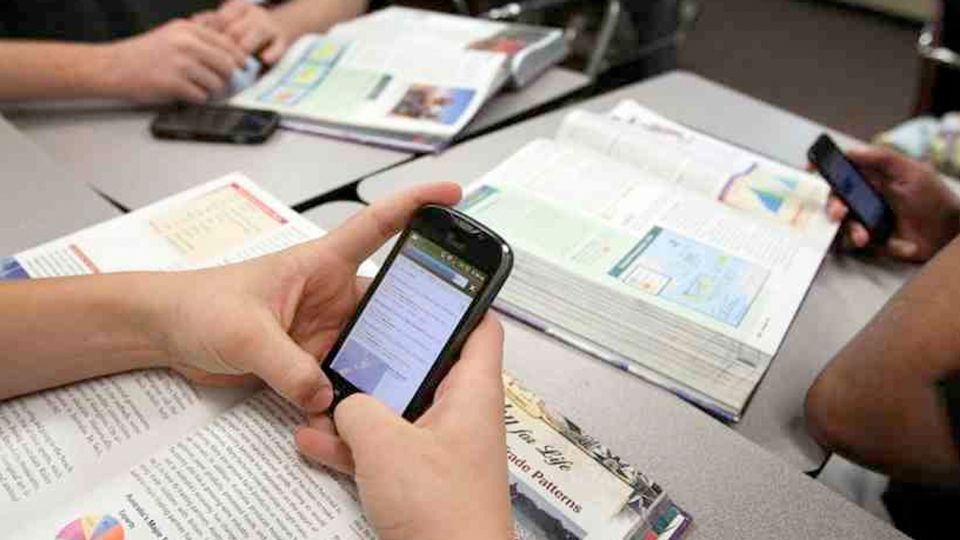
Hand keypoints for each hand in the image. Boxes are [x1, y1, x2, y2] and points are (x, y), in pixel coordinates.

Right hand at [101, 19, 245, 102]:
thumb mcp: (171, 35)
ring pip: (217, 83)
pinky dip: (197, 98)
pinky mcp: (174, 83)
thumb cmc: (143, 54)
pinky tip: (185, 93)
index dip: (238, 58)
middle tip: (221, 83)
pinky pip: (202, 96)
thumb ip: (198, 40)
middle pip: (228, 65)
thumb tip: (231, 54)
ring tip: (197, 87)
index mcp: (188, 29)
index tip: (242, 67)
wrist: (113, 67)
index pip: (227, 45)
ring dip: (211, 90)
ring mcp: (180, 63)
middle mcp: (186, 43)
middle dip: (227, 77)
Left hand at [157, 182, 461, 412]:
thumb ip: (287, 365)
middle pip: (389, 302)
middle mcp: (331, 296)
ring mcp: (323, 330)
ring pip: (371, 347)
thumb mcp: (244, 331)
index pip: (377, 226)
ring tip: (408, 389)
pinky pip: (343, 378)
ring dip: (384, 367)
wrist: (164, 334)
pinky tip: (361, 416)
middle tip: (447, 342)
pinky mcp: (309, 361)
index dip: (415, 205)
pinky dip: (352, 396)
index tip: (452, 195)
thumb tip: (326, 397)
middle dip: (417, 319)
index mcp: (320, 263)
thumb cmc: (198, 304)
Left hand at [199, 0, 290, 64]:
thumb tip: (191, 21)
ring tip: (236, 66)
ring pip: (257, 34)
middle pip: (237, 28)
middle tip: (214, 62)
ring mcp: (270, 28)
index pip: (221, 18)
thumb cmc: (246, 28)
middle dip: (226, 46)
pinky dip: (272, 53)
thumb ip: (211, 21)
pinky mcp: (283, 41)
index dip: (211, 33)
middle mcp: (255, 15)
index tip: (201, 48)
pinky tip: (264, 60)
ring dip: (245, 49)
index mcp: (239, 7)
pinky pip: (278, 47)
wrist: (282, 25)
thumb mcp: (229, 19)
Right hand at [296, 314, 512, 539]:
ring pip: (396, 408)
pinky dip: (352, 444)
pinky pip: (383, 448)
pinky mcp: (419, 479)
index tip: (424, 284)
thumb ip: (358, 409)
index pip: (481, 327)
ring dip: (357, 404)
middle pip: (424, 365)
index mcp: (472, 391)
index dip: (458, 300)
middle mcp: (459, 414)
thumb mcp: (385, 444)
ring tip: (319, 393)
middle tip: (349, 338)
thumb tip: (344, 404)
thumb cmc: (444, 512)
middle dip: (381, 356)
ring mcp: (438, 448)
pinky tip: (314, 440)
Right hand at [824, 146, 959, 260]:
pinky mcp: (868, 241)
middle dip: (832, 205)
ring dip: (848, 230)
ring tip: (863, 237)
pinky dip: (858, 243)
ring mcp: (865, 219)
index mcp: (872, 178)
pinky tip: (874, 242)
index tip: (810, 171)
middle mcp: (864, 197)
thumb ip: (882, 159)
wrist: (948, 235)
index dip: (824, 170)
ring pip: (840, 223)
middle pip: (834, 198)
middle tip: (838, 213)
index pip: (842, 171)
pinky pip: (850, 242)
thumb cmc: (934, 200)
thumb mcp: (912, 172)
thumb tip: (851, 151)